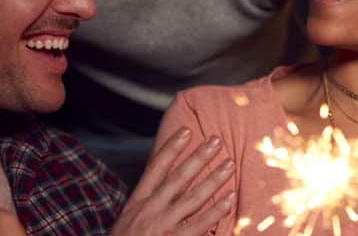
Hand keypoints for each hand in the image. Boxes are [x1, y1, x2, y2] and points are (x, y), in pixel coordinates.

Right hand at [112, 129, 234, 235]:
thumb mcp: (127, 219)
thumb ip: (146, 202)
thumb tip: (166, 182)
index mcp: (138, 202)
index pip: (155, 168)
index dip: (171, 148)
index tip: (186, 131)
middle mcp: (150, 210)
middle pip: (178, 178)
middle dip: (198, 158)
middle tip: (216, 140)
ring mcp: (162, 226)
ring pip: (192, 198)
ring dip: (213, 180)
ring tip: (229, 165)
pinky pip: (199, 224)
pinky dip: (216, 212)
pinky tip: (229, 199)